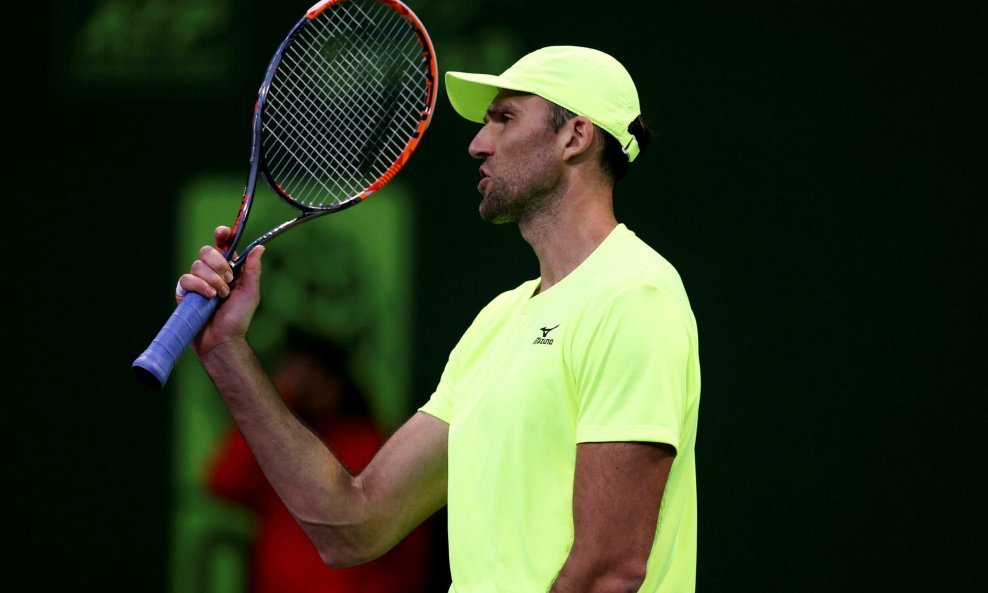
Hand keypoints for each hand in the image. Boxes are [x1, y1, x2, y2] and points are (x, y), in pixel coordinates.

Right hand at [176, 226, 264, 356]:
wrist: (222, 340)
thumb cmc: (238, 319)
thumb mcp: (250, 292)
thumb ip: (252, 269)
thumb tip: (260, 247)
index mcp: (229, 270)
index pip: (222, 246)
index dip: (221, 236)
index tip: (222, 233)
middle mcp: (212, 273)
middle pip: (206, 251)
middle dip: (218, 263)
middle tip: (228, 279)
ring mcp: (197, 283)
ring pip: (196, 265)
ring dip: (212, 280)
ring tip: (220, 296)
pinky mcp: (185, 293)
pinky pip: (185, 279)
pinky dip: (199, 286)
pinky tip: (208, 298)